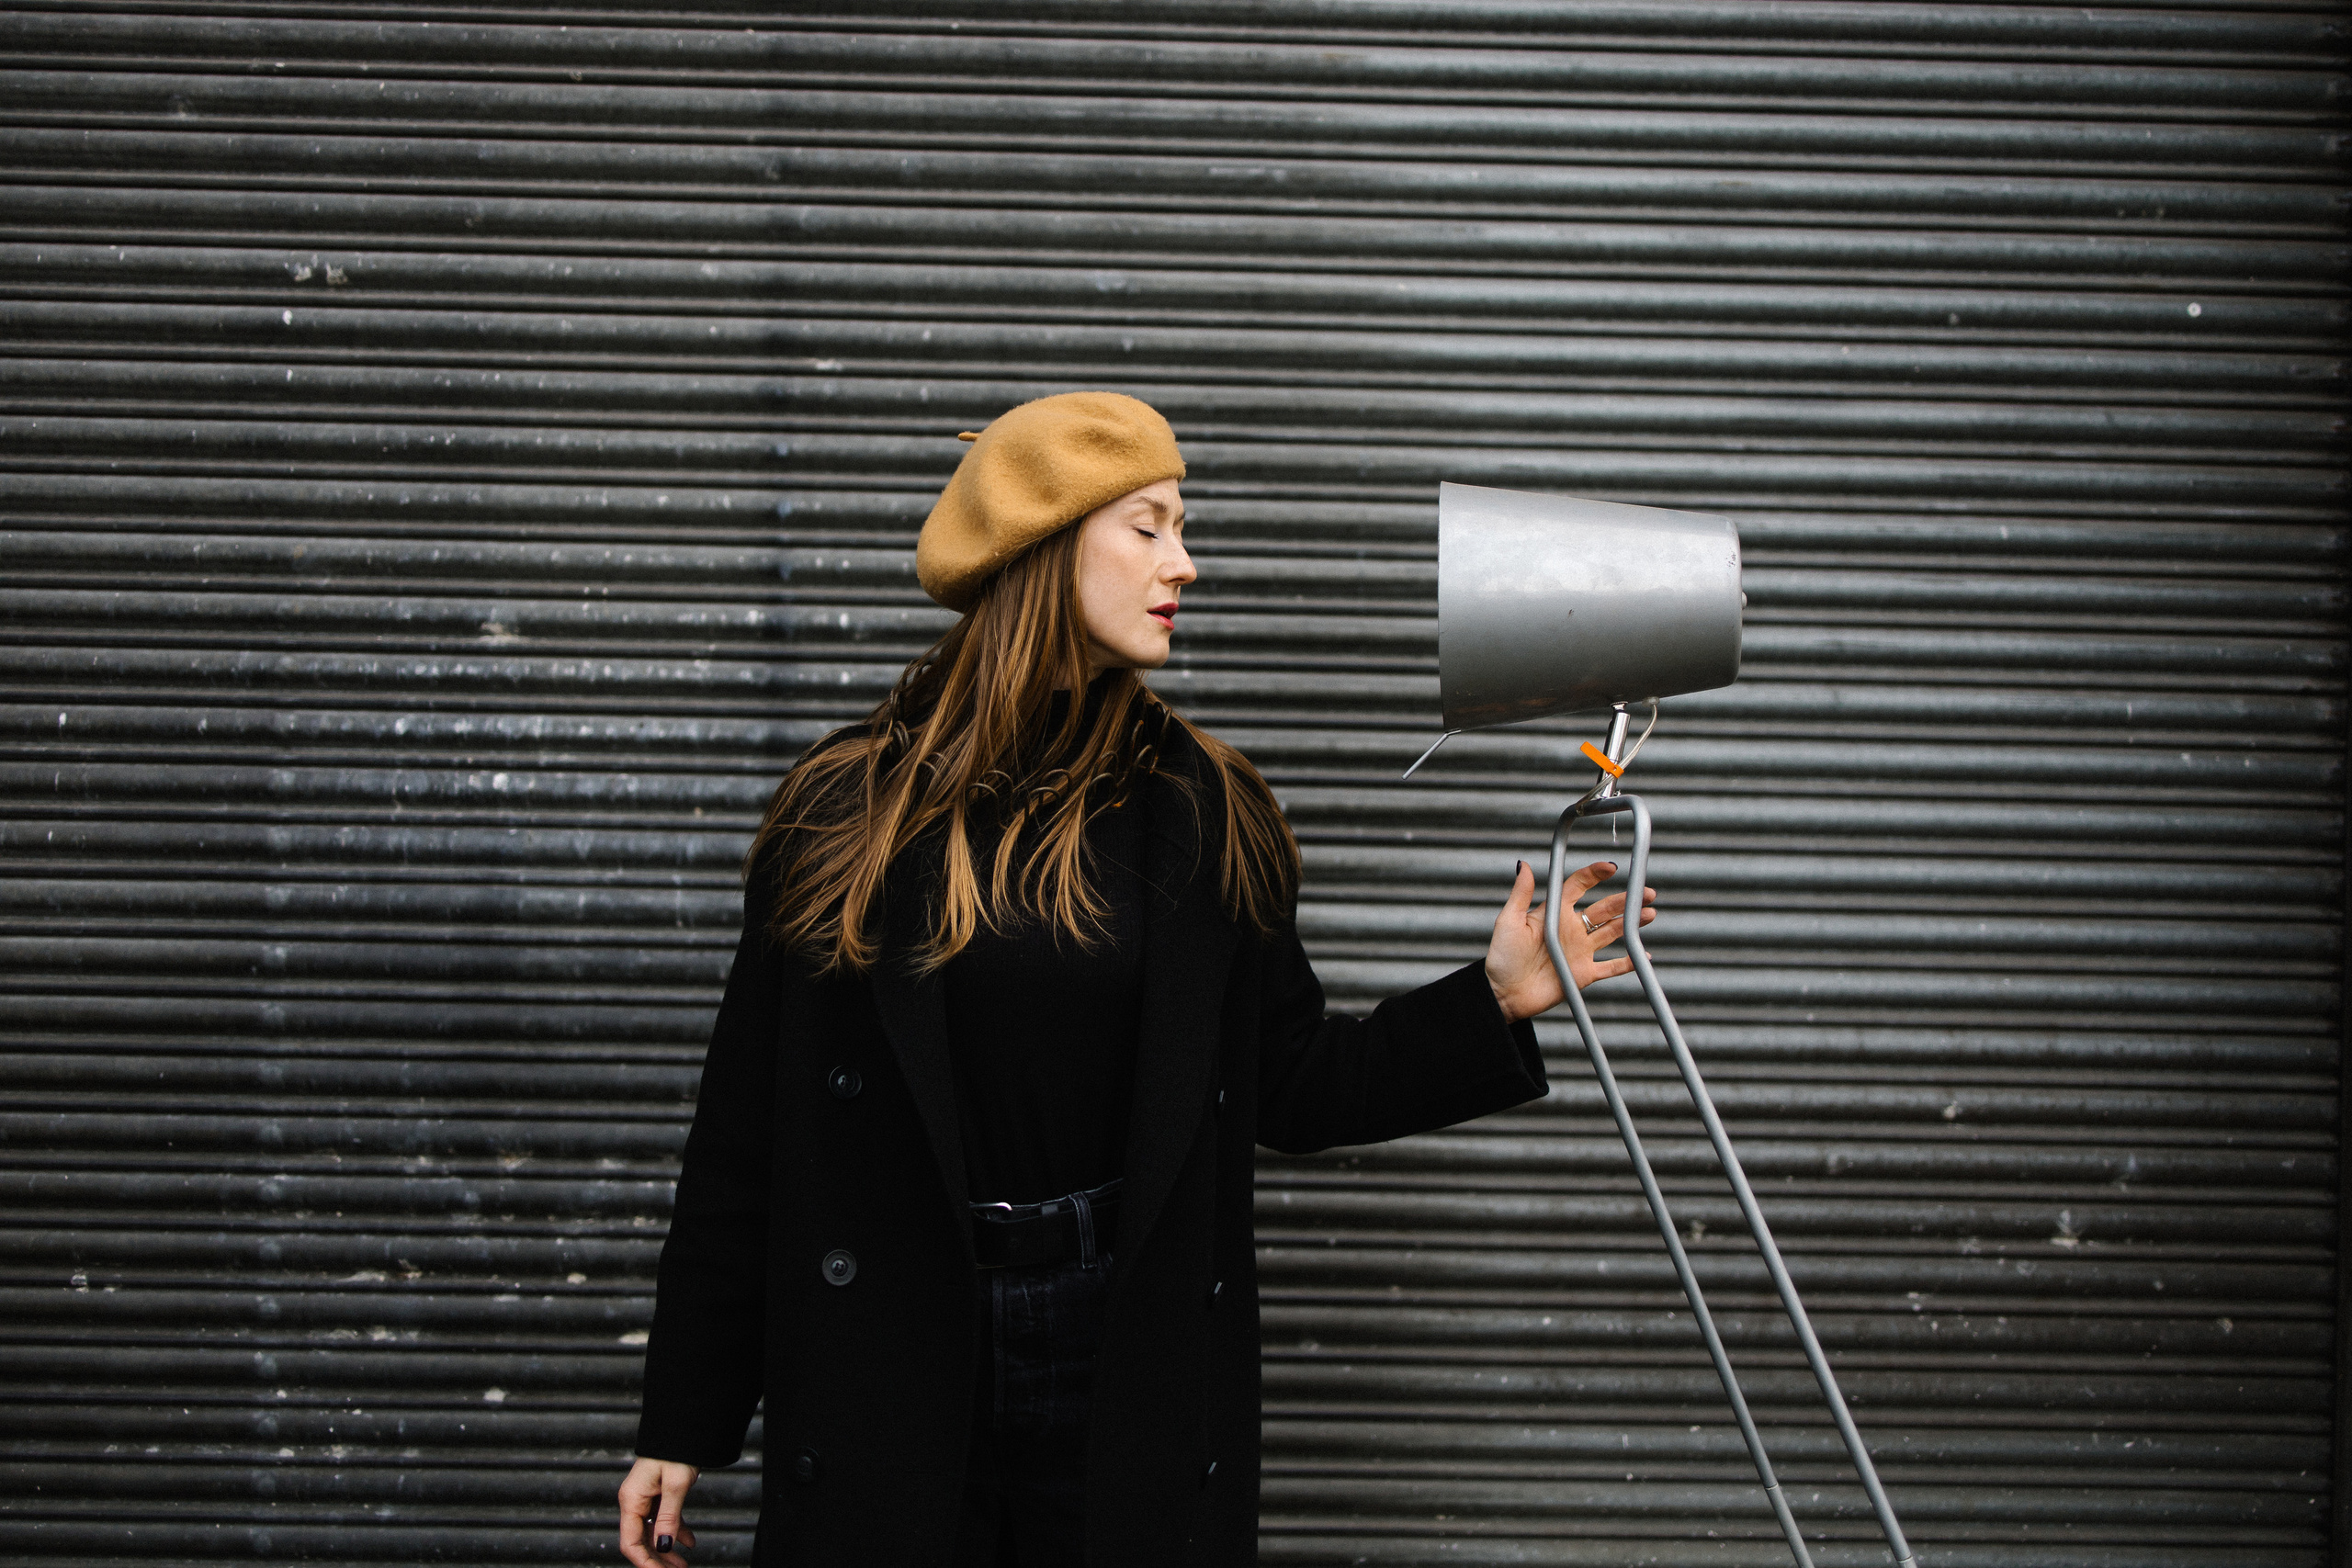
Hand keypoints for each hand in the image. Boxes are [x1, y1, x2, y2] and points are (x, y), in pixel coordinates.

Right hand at [618, 1456, 699, 1567]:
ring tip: (683, 1565)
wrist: (685, 1426)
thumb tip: (663, 1547)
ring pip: (652, 1533)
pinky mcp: (657, 1494)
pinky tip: (690, 1543)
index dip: (644, 1562)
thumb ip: (669, 1517)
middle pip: (640, 1541)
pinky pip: (663, 1519)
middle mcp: (634, 1501)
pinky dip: (675, 1531)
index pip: (630, 1542)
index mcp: (632, 1500)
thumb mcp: (676, 1485)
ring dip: (667, 1549)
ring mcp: (645, 1498)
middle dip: (657, 1559)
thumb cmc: (677, 1451)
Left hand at [1485, 859, 1655, 1022]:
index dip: (1594, 875)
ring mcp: (1580, 951)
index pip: (1578, 887)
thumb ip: (1520, 894)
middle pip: (1604, 909)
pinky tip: (1643, 955)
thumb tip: (1523, 864)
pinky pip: (1610, 967)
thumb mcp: (1509, 921)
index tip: (1611, 868)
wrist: (1503, 994)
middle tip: (1647, 893)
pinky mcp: (1584, 974)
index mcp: (1554, 913)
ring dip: (1631, 924)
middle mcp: (1570, 929)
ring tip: (1649, 913)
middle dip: (1625, 900)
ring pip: (1612, 933)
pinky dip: (1628, 962)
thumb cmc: (1501, 957)